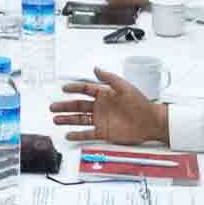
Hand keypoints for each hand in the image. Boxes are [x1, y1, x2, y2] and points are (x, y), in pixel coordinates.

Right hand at [50, 68, 168, 144]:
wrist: (150, 122)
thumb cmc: (141, 104)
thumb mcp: (124, 87)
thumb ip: (109, 79)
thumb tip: (96, 69)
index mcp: (105, 94)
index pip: (85, 89)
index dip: (74, 88)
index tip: (64, 88)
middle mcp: (101, 107)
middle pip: (78, 105)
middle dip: (65, 106)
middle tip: (53, 106)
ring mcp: (101, 120)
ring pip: (80, 119)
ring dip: (67, 119)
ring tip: (56, 119)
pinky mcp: (104, 132)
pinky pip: (88, 134)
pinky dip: (78, 135)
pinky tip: (68, 134)